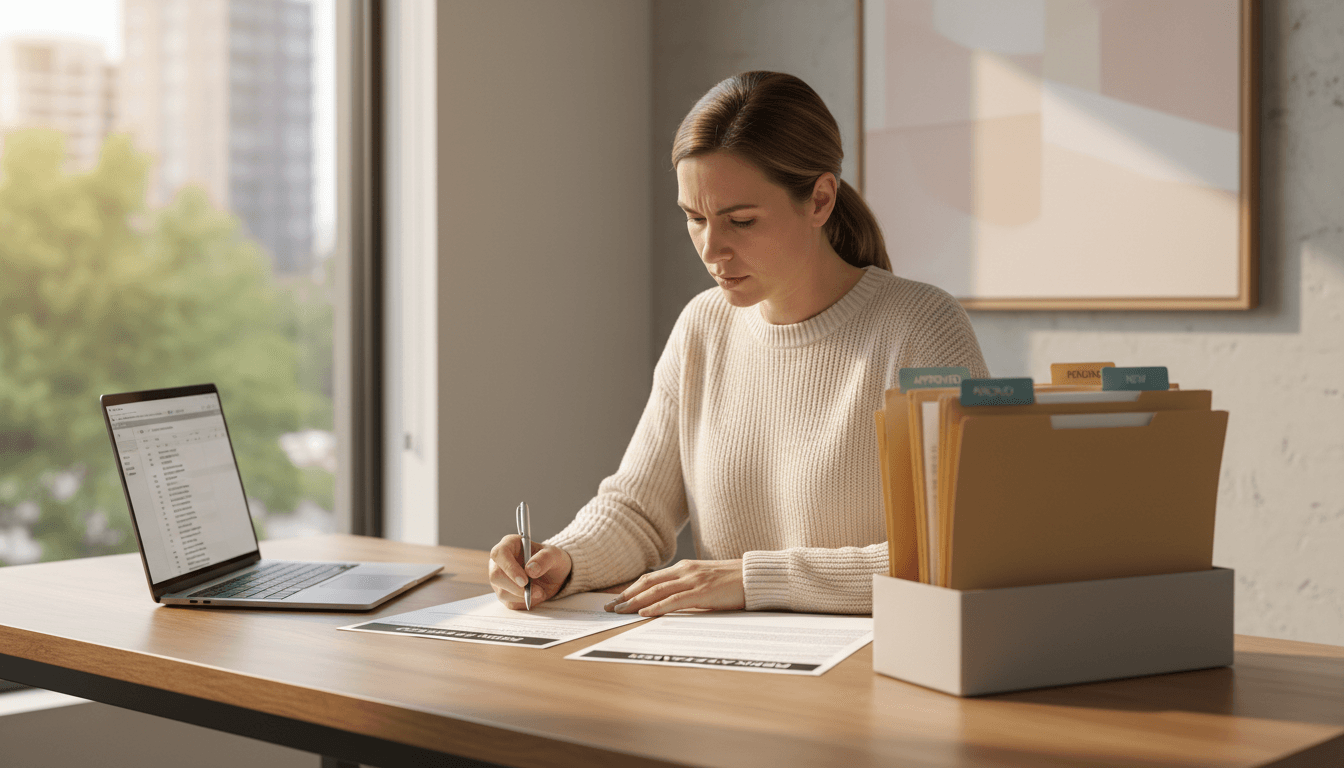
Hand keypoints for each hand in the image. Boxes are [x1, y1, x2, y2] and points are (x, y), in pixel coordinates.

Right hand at [488, 535, 571, 609]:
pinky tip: (535, 595)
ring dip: (523, 596)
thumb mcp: (555, 555)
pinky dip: (524, 602)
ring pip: (502, 592)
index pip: (499, 553)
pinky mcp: (504, 593)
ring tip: (540, 591)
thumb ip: (544, 559)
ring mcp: (500, 579)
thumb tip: (530, 570)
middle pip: (496, 576)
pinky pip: (509, 603)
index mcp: (509, 544)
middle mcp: (500, 561)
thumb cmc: (551, 559)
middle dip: (516, 587)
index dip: (509, 568)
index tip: (524, 580)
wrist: (554, 575)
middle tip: (536, 590)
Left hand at [604, 559, 744, 616]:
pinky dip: (657, 607)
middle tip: (609, 608)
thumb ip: (688, 589)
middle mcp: (685, 571)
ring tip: (620, 611)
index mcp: (685, 568)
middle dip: (626, 595)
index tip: (616, 599)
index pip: (650, 578)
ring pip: (656, 591)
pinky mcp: (702, 592)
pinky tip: (644, 613)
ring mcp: (693, 580)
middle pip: (648, 583)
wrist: (756, 577)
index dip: (631, 589)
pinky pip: (674, 600)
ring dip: (635, 602)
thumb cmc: (734, 582)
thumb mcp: (706, 582)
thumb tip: (669, 603)